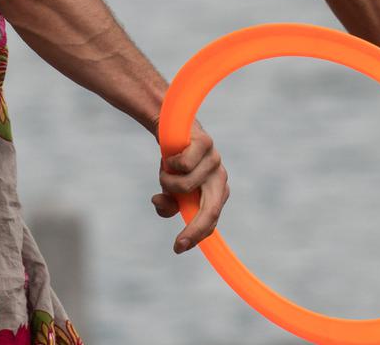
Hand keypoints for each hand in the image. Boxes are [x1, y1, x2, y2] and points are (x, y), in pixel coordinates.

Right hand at [151, 121, 229, 253]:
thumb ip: (167, 203)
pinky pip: (183, 164)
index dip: (196, 236)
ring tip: (166, 169)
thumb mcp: (169, 187)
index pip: (211, 219)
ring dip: (166, 181)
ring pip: (186, 185)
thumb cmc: (175, 163)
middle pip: (211, 211)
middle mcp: (219, 179)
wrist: (173, 130)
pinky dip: (170, 163)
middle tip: (178, 243)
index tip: (178, 248)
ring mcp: (215, 161)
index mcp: (216, 193)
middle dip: (195, 229)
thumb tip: (160, 203)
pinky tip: (171, 154)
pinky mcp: (206, 143)